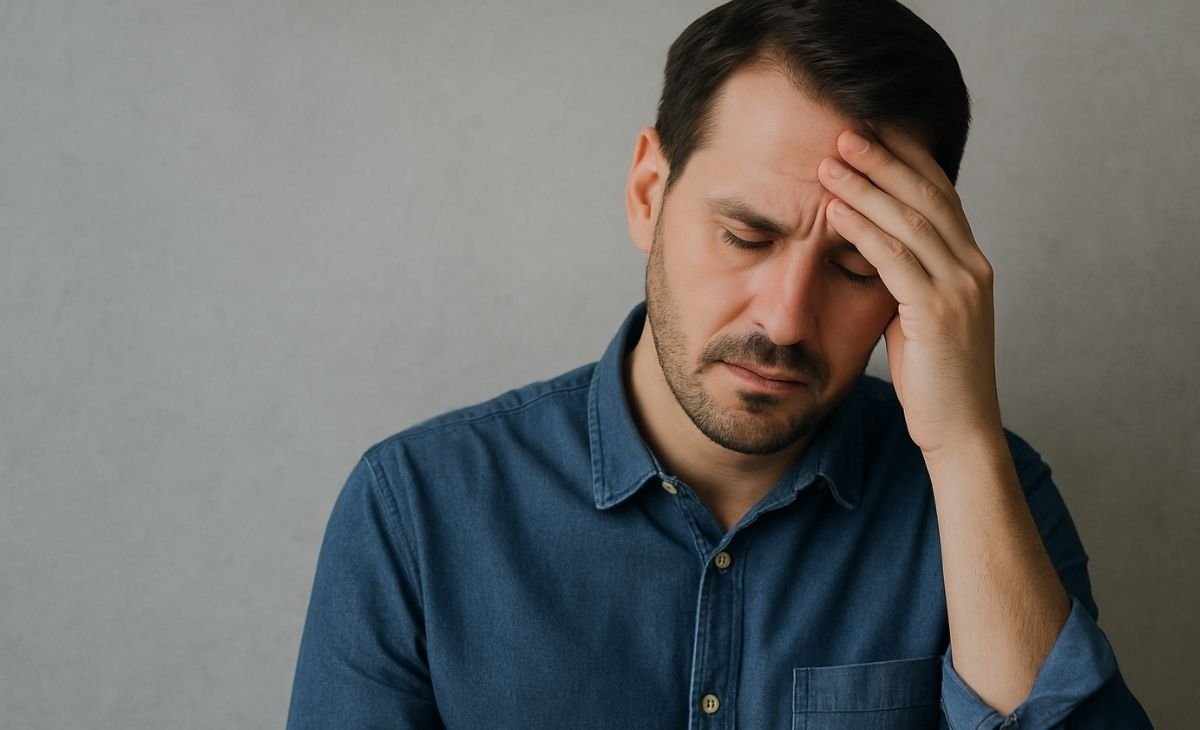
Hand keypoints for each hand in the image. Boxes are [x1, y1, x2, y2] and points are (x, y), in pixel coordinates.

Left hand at [818, 128, 1002, 456]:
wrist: (961, 432)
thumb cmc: (935, 379)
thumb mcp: (919, 318)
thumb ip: (905, 281)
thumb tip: (871, 252)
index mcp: (971, 264)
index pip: (941, 193)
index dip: (907, 157)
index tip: (873, 129)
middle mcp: (972, 267)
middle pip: (928, 194)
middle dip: (886, 158)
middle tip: (845, 129)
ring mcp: (960, 289)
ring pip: (911, 220)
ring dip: (867, 186)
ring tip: (831, 160)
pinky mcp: (939, 314)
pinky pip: (896, 259)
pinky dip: (864, 230)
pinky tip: (835, 212)